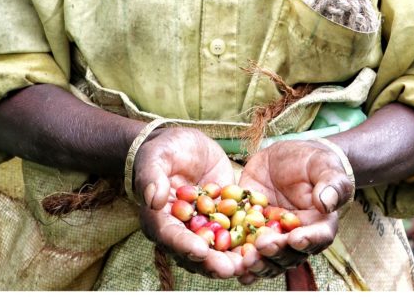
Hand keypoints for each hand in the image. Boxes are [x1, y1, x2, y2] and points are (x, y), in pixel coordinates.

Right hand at [132, 126, 247, 280]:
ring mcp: (203, 226)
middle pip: (194, 251)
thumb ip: (152, 177)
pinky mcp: (223, 219)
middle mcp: (181, 229)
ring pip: (216, 248)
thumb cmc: (164, 150)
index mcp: (159, 219)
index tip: (201, 251)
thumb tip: (153, 199)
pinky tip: (262, 246)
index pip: (170, 236)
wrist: (185, 145)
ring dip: (231, 258)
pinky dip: (247, 241)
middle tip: (230, 269)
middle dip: (212, 262)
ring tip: (248, 264)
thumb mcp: (155, 156)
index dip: (185, 245)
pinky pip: (235, 232)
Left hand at [238, 141, 355, 281]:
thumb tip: (327, 204)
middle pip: (292, 254)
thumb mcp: (322, 164)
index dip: (308, 240)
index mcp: (320, 223)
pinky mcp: (254, 235)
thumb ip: (330, 183)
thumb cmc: (309, 161)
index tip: (295, 239)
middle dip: (277, 252)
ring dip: (260, 264)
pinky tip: (236, 268)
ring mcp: (276, 238)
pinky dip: (244, 265)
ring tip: (247, 260)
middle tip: (263, 246)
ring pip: (271, 260)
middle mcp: (299, 237)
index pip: (319, 236)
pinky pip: (250, 254)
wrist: (281, 160)